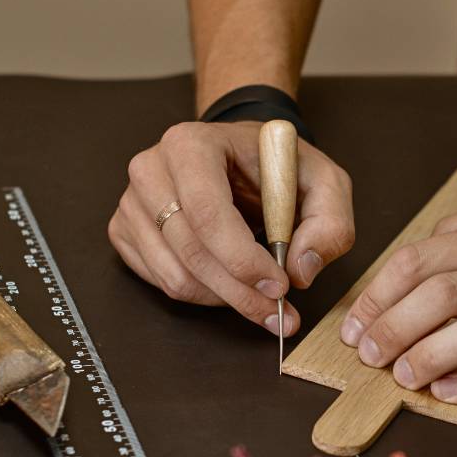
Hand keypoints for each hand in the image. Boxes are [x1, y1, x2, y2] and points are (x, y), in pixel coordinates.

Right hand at [109, 120, 353, 333]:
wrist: (242, 156)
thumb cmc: (277, 166)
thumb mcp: (324, 182)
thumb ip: (329, 223)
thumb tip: (300, 270)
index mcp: (192, 145)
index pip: (208, 212)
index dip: (242, 259)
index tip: (280, 286)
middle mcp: (151, 170)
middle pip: (191, 251)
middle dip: (240, 292)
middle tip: (278, 312)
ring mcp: (132, 202)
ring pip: (175, 276)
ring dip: (223, 299)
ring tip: (260, 298)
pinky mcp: (127, 231)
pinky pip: (162, 282)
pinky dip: (202, 295)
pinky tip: (230, 283)